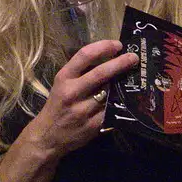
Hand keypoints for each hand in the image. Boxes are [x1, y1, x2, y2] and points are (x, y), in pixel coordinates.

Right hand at [24, 40, 134, 159]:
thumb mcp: (62, 84)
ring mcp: (83, 110)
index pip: (84, 56)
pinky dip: (120, 103)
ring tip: (132, 77)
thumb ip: (81, 72)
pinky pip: (111, 110)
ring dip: (122, 85)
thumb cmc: (57, 105)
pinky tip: (127, 99)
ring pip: (109, 93)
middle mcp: (72, 92)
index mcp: (64, 78)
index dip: (103, 47)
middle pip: (100, 73)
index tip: (117, 45)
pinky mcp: (93, 125)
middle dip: (120, 63)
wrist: (47, 136)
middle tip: (134, 58)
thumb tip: (109, 59)